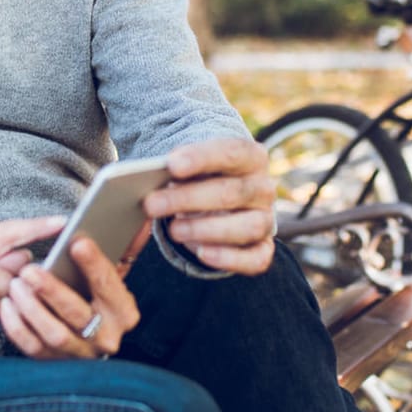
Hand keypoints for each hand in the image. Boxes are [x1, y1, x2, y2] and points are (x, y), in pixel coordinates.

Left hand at [0, 236, 138, 359]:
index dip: (94, 264)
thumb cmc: (99, 298)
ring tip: (16, 285)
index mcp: (124, 312)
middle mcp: (106, 336)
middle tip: (30, 270)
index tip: (77, 243)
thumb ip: (126, 246)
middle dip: (53, 290)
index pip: (109, 286)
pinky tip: (7, 306)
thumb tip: (142, 219)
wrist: (91, 336)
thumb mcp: (115, 274)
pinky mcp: (54, 361)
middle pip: (78, 314)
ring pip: (54, 334)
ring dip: (32, 309)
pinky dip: (17, 327)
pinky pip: (33, 348)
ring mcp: (79, 352)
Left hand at [143, 137, 276, 275]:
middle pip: (233, 192)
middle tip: (152, 204)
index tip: (171, 164)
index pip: (233, 152)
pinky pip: (256, 258)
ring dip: (207, 229)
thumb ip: (174, 169)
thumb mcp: (189, 168)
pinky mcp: (263, 249)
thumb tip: (144, 180)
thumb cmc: (198, 180)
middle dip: (189, 199)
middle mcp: (263, 188)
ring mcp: (266, 220)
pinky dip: (230, 259)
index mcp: (251, 157)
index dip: (202, 158)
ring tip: (173, 231)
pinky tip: (202, 254)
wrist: (216, 201)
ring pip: (249, 226)